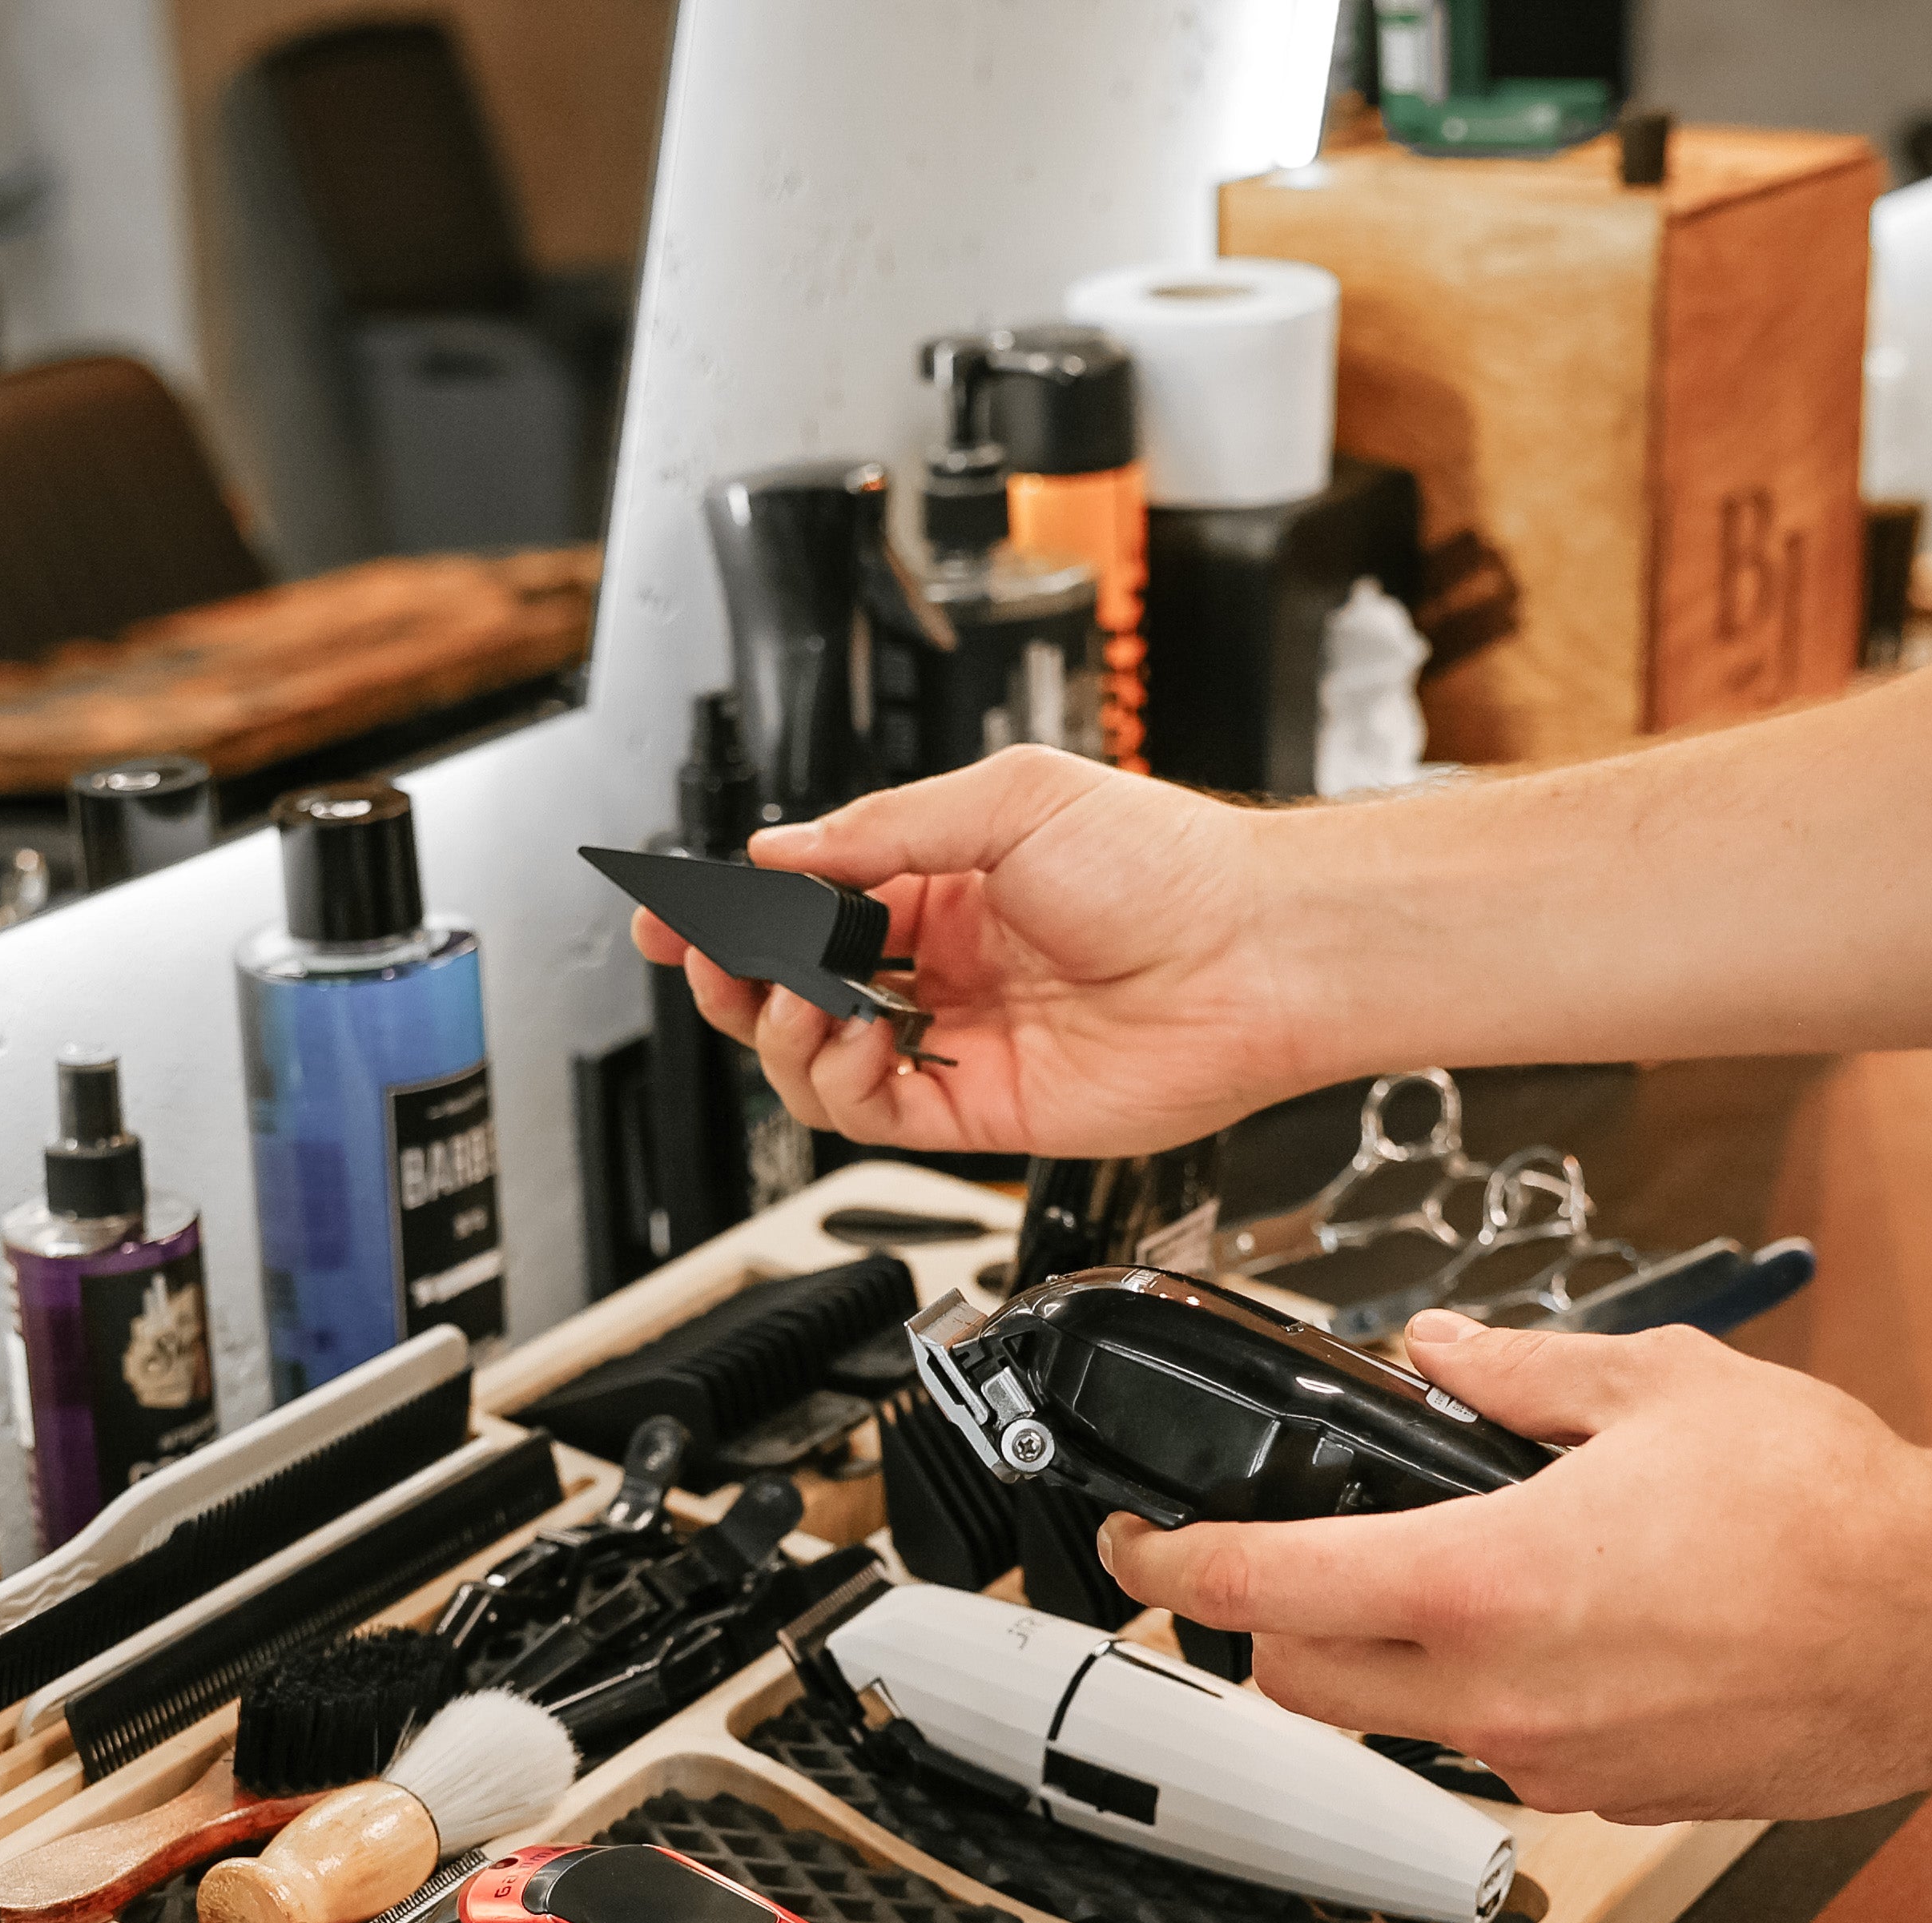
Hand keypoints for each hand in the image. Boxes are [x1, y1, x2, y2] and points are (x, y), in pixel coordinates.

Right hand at [629, 748, 1312, 1155]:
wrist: (1254, 954)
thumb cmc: (1172, 865)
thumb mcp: (1010, 798)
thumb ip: (883, 828)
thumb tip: (782, 853)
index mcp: (943, 884)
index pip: (806, 904)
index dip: (734, 911)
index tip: (676, 908)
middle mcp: (943, 966)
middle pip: (792, 989)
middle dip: (732, 975)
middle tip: (706, 959)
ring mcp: (957, 1040)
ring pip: (815, 1061)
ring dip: (777, 1033)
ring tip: (789, 999)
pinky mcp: (978, 1110)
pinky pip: (872, 1115)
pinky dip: (834, 1083)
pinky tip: (843, 1041)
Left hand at [1096, 1315, 1931, 1822]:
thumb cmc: (1838, 1519)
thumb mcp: (1658, 1386)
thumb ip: (1516, 1372)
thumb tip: (1439, 1350)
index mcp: (1482, 1581)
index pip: (1260, 1589)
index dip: (1169, 1570)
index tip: (1139, 1550)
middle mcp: (1497, 1691)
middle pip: (1296, 1680)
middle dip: (1258, 1626)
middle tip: (1266, 1567)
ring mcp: (1548, 1759)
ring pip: (1394, 1724)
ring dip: (1374, 1663)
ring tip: (1431, 1583)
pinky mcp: (1606, 1798)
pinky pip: (1495, 1751)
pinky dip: (1481, 1697)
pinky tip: (1545, 1635)